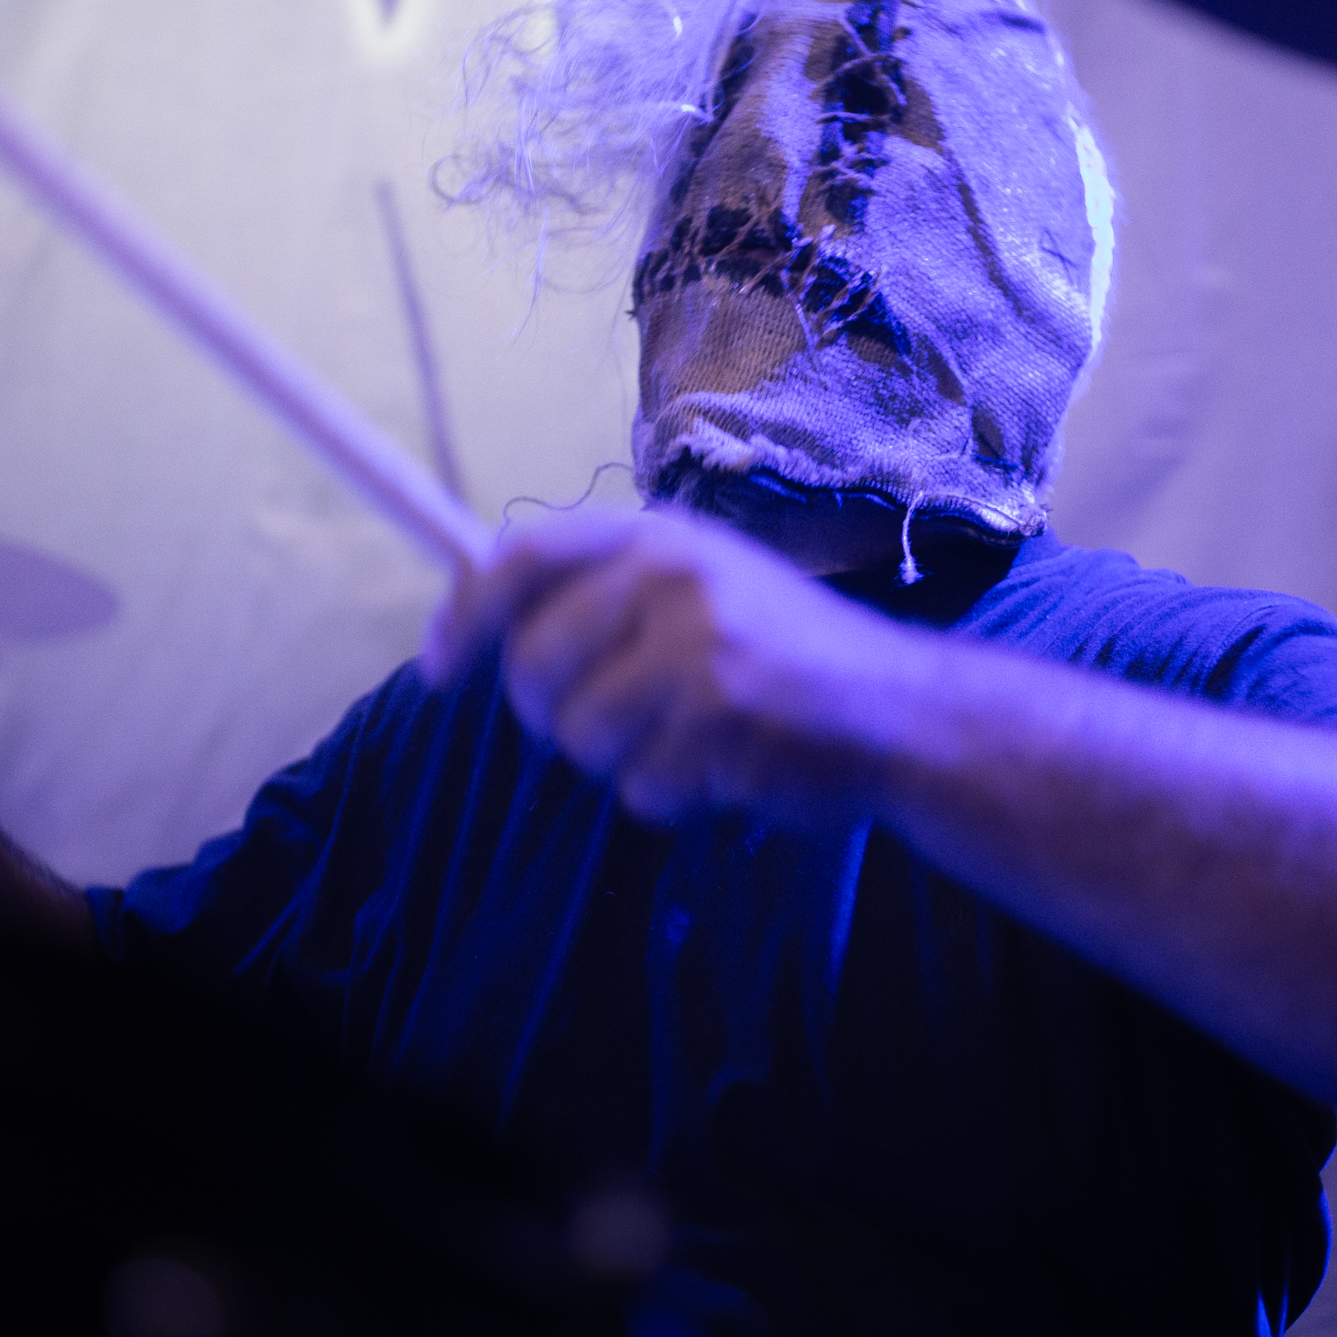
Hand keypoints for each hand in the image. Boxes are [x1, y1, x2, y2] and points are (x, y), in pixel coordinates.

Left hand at [423, 509, 930, 828]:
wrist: (901, 712)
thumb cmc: (786, 656)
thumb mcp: (701, 586)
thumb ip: (605, 592)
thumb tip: (475, 605)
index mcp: (660, 539)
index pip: (522, 556)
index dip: (465, 614)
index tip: (436, 666)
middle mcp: (674, 578)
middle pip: (533, 662)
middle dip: (551, 714)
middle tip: (611, 723)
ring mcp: (700, 646)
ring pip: (580, 734)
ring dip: (622, 761)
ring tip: (691, 740)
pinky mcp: (723, 718)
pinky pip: (641, 786)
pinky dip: (673, 797)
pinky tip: (727, 767)